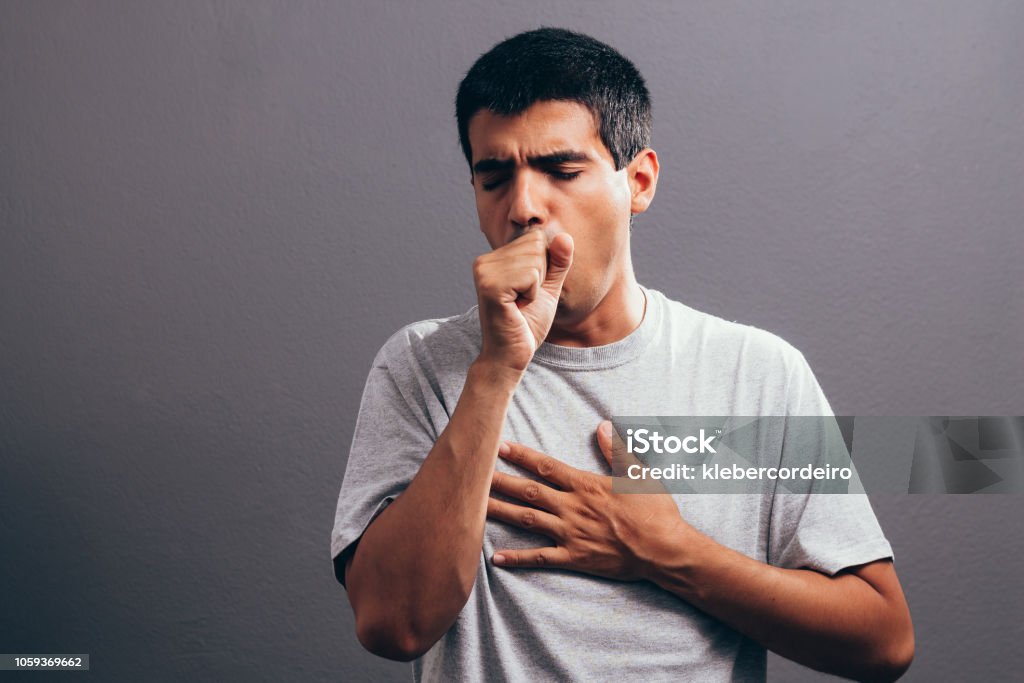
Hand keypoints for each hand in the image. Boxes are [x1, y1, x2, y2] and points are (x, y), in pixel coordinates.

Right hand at [473, 230, 573, 372]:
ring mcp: (484, 272)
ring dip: (536, 287)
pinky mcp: (490, 286)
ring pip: (535, 259)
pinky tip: (517, 308)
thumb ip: (557, 263)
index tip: (527, 292)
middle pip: (536, 244)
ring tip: (519, 304)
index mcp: (494, 259)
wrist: (511, 356)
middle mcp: (484, 261)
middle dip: (540, 276)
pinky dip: (532, 294)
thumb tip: (565, 236)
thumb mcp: (548, 289)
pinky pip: (531, 275)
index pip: (535, 238)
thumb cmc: (527, 325)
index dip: (543, 267)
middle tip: (523, 300)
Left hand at [487, 420, 691, 580]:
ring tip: (473, 507)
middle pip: (528, 491)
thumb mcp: (639, 472)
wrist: (664, 550)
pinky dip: (517, 559)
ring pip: (527, 520)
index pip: (546, 466)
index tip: (498, 446)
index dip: (520, 456)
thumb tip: (603, 424)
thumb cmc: (655, 510)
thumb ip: (617, 449)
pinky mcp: (574, 558)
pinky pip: (540, 558)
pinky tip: (495, 559)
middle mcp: (572, 508)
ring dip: (499, 512)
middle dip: (498, 481)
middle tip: (472, 473)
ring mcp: (570, 534)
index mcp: (585, 485)